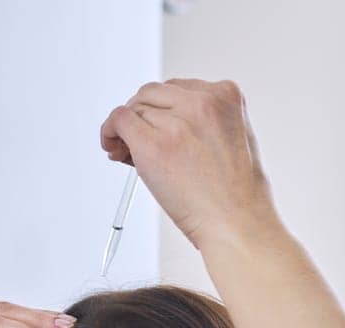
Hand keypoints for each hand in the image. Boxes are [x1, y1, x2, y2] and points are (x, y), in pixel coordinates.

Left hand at [99, 79, 279, 249]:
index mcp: (226, 95)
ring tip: (126, 155)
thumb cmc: (235, 194)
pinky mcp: (154, 144)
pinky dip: (109, 131)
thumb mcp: (231, 139)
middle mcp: (203, 101)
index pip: (177, 89)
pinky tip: (111, 147)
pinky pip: (119, 120)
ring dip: (125, 129)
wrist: (236, 221)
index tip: (154, 129)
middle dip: (140, 117)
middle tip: (131, 145)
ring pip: (135, 108)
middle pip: (152, 94)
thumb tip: (158, 123)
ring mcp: (178, 121)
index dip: (160, 111)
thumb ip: (202, 123)